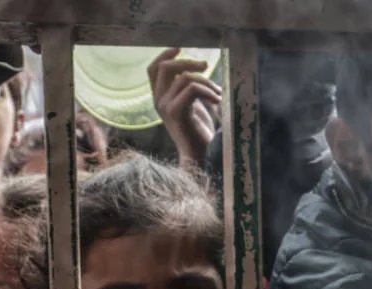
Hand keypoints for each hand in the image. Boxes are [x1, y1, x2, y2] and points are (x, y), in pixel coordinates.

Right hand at [148, 47, 221, 168]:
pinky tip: (218, 101)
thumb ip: (189, 88)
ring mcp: (165, 106)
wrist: (200, 156)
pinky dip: (208, 91)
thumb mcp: (193, 105)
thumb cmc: (200, 132)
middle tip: (206, 66)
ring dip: (207, 82)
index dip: (165, 55)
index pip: (153, 69)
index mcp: (160, 98)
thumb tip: (199, 67)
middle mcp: (158, 101)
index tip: (181, 48)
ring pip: (185, 78)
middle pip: (166, 67)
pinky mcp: (176, 112)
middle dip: (188, 62)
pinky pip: (192, 88)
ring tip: (218, 94)